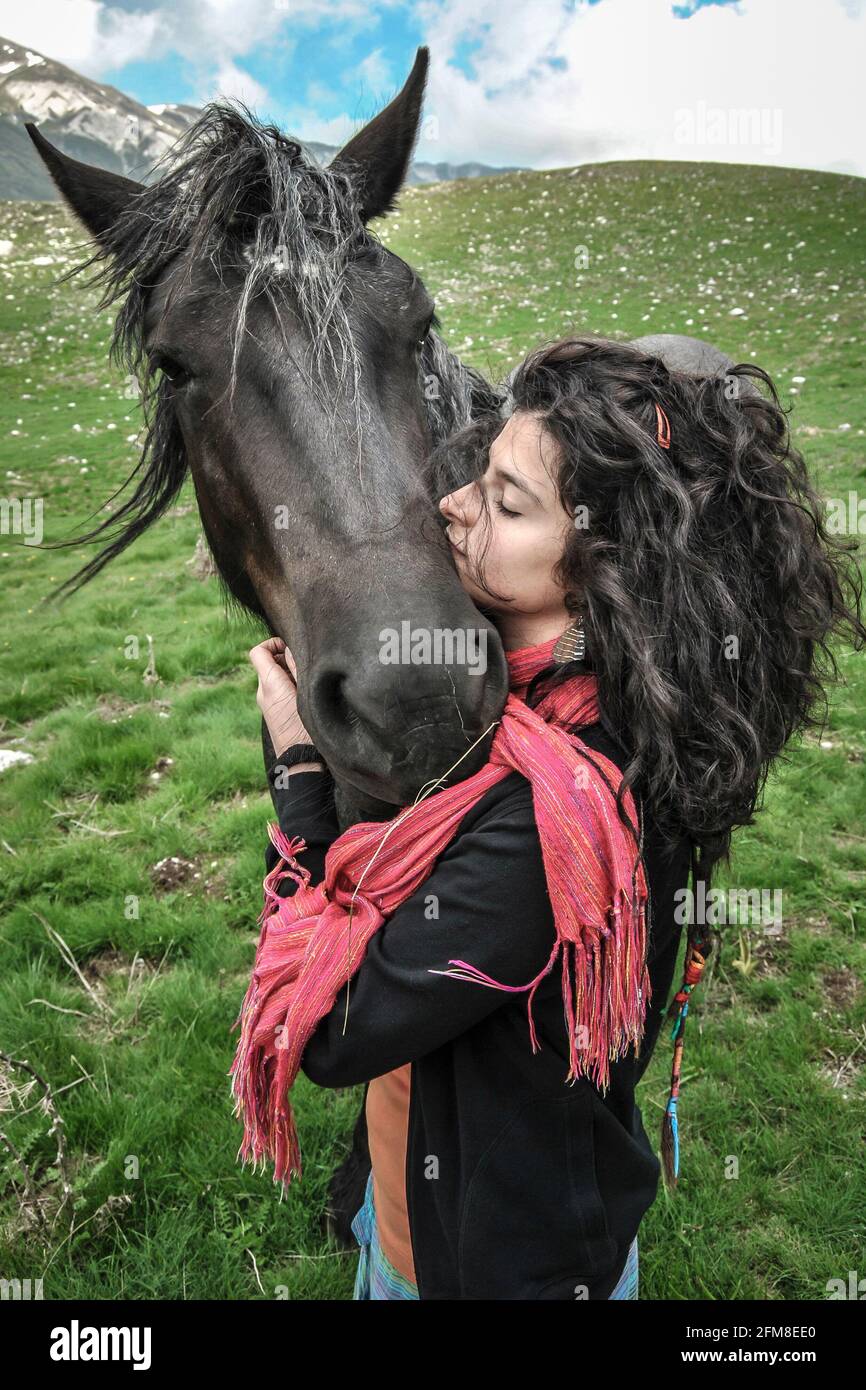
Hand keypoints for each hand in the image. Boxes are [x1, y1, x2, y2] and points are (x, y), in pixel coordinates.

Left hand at [248, 637, 314, 760]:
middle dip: (285, 659)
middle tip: (305, 666)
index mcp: (269, 684)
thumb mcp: (306, 692)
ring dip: (289, 674)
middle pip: (268, 663)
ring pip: (274, 678)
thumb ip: (297, 667)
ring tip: (308, 682)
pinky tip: (305, 696)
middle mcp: (263, 693)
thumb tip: (291, 648)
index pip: (258, 652)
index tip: (290, 648)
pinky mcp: (273, 715)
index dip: (273, 643)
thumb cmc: (307, 728)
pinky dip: (289, 687)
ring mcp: (266, 705)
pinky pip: (278, 691)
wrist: (302, 762)